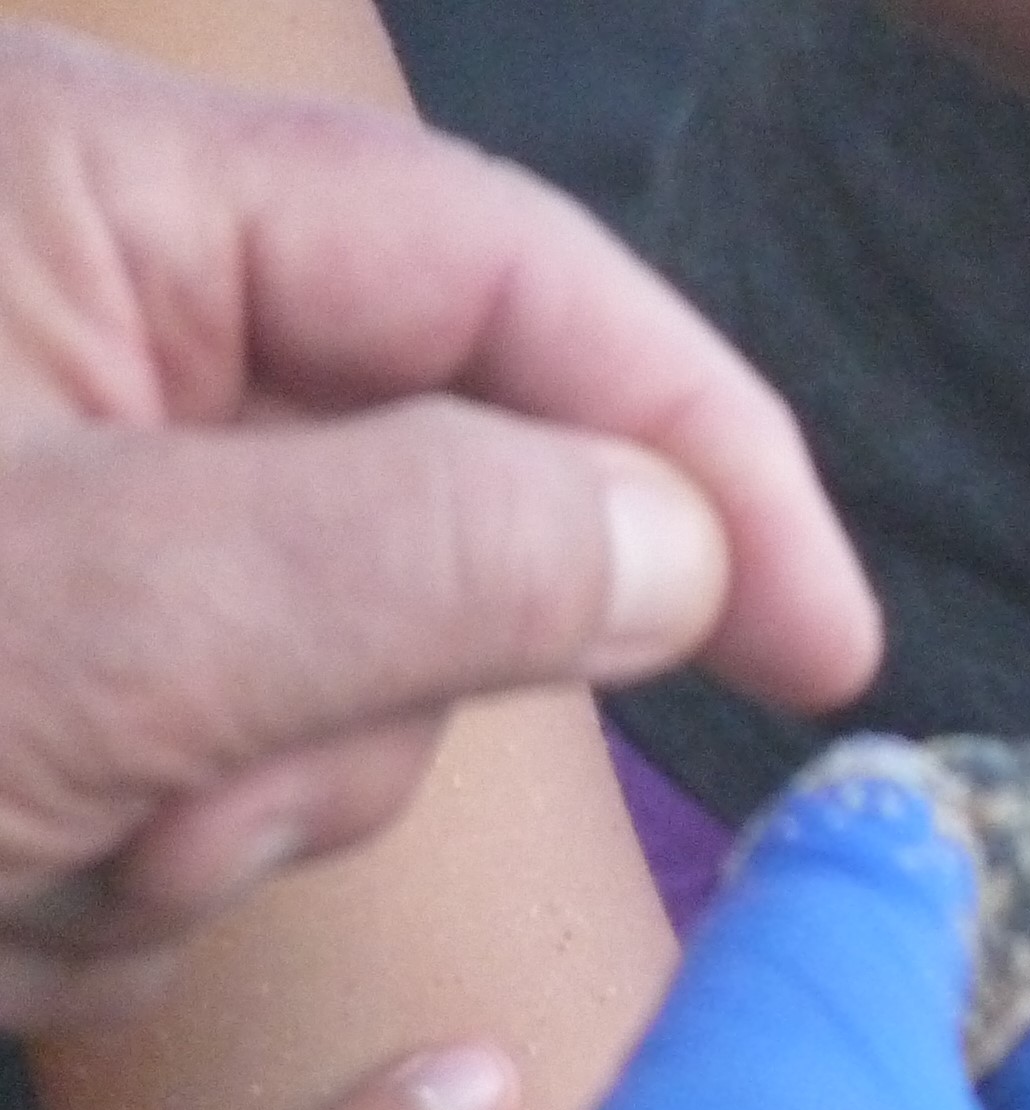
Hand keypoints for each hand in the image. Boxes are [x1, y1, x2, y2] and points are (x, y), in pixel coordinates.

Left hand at [0, 23, 879, 1024]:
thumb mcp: (76, 627)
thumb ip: (421, 550)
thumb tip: (672, 539)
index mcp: (75, 193)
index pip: (506, 273)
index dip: (704, 449)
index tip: (829, 651)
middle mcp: (67, 314)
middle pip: (423, 496)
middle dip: (342, 706)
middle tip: (164, 815)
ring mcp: (39, 495)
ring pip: (316, 675)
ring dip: (208, 824)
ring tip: (20, 863)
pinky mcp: (11, 646)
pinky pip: (194, 768)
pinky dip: (121, 877)